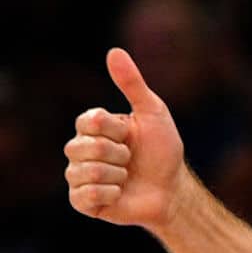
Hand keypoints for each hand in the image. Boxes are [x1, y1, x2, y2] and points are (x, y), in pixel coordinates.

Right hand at [64, 48, 188, 228]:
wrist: (173, 190)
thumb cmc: (163, 151)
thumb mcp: (153, 113)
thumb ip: (132, 84)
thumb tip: (114, 51)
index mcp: (92, 127)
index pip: (89, 121)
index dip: (115, 130)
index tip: (130, 135)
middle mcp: (80, 150)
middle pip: (82, 146)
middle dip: (118, 154)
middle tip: (131, 159)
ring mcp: (79, 176)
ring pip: (86, 172)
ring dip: (117, 175)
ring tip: (127, 177)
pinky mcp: (83, 201)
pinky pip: (84, 195)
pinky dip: (110, 193)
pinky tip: (120, 193)